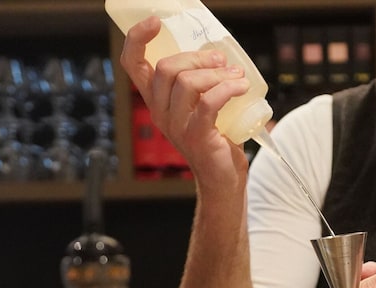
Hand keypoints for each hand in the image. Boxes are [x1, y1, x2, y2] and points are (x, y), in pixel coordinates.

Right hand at [118, 17, 248, 182]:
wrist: (223, 178)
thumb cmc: (215, 139)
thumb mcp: (201, 105)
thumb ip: (201, 82)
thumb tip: (218, 52)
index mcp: (157, 100)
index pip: (133, 64)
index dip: (138, 39)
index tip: (156, 21)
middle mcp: (160, 112)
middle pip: (166, 68)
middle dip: (197, 57)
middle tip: (222, 61)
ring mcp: (176, 126)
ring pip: (187, 83)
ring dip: (217, 74)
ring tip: (237, 77)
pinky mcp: (196, 136)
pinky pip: (208, 102)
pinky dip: (228, 89)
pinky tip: (241, 87)